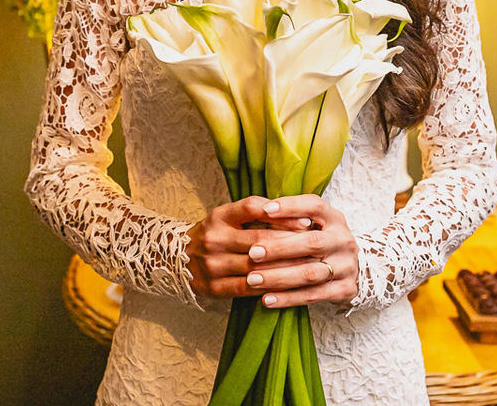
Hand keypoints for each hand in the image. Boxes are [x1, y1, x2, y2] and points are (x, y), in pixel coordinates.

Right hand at [186, 196, 312, 299]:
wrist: (178, 259)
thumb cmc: (216, 234)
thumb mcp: (228, 217)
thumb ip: (256, 213)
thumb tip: (297, 213)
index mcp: (220, 216)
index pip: (252, 208)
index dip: (281, 214)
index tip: (307, 220)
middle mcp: (214, 238)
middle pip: (260, 240)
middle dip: (292, 244)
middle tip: (318, 247)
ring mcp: (212, 264)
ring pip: (257, 267)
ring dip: (286, 269)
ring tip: (310, 268)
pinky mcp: (214, 287)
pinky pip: (248, 289)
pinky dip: (270, 288)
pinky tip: (289, 287)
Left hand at [239, 194, 359, 308]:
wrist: (360, 269)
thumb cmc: (324, 242)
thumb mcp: (317, 225)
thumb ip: (293, 220)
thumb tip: (258, 214)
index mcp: (334, 219)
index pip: (315, 206)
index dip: (291, 206)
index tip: (265, 210)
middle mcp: (343, 240)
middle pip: (312, 242)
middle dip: (279, 248)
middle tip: (253, 253)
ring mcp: (346, 266)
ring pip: (310, 273)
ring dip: (279, 277)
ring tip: (253, 279)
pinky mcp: (345, 289)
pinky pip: (313, 295)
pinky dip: (288, 298)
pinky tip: (267, 299)